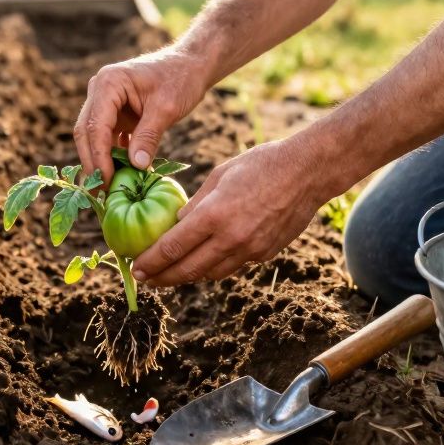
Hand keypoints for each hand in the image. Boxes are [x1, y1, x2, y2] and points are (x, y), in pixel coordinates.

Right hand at [74, 48, 209, 180]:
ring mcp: (105, 102)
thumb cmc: (180, 79)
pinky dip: (113, 157)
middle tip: (99, 194)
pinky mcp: (115, 113)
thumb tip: (136, 168)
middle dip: (92, 164)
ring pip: (94, 138)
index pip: (96, 126)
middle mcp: (99, 90)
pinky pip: (108, 138)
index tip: (107, 183)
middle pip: (87, 133)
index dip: (99, 157)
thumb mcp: (166, 109)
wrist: (190, 65)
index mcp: (108, 83)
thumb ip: (148, 137)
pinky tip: (121, 177)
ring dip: (100, 163)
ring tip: (108, 191)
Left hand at [131, 138, 332, 286]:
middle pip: (187, 269)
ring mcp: (250, 250)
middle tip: (144, 280)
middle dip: (162, 278)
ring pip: (209, 274)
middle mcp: (231, 238)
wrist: (308, 172)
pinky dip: (212, 267)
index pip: (173, 247)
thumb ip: (196, 204)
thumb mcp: (220, 175)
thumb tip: (176, 224)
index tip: (135, 270)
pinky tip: (202, 261)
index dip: (150, 263)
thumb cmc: (261, 164)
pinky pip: (231, 267)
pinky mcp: (264, 254)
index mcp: (214, 214)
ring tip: (169, 273)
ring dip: (186, 276)